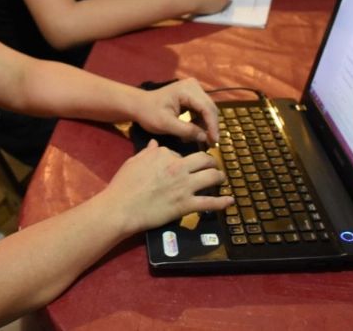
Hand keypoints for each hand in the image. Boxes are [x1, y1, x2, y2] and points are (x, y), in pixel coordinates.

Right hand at [102, 140, 232, 233]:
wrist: (122, 208)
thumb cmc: (124, 185)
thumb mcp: (134, 162)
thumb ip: (147, 152)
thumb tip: (154, 144)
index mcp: (164, 155)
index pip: (180, 153)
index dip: (183, 159)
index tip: (184, 164)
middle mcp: (178, 167)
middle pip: (204, 159)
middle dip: (212, 161)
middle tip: (213, 165)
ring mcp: (184, 186)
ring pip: (212, 176)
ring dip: (219, 176)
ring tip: (221, 178)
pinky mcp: (186, 205)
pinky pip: (210, 202)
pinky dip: (222, 202)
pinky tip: (230, 201)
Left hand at [133, 77, 218, 144]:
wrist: (139, 105)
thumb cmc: (149, 113)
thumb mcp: (166, 124)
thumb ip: (186, 130)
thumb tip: (205, 137)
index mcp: (187, 90)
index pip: (207, 109)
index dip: (212, 126)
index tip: (214, 142)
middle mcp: (193, 86)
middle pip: (210, 108)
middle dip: (211, 126)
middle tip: (211, 143)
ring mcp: (193, 89)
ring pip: (208, 109)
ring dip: (206, 125)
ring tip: (201, 139)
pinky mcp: (192, 94)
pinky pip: (202, 109)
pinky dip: (200, 121)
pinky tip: (195, 131)